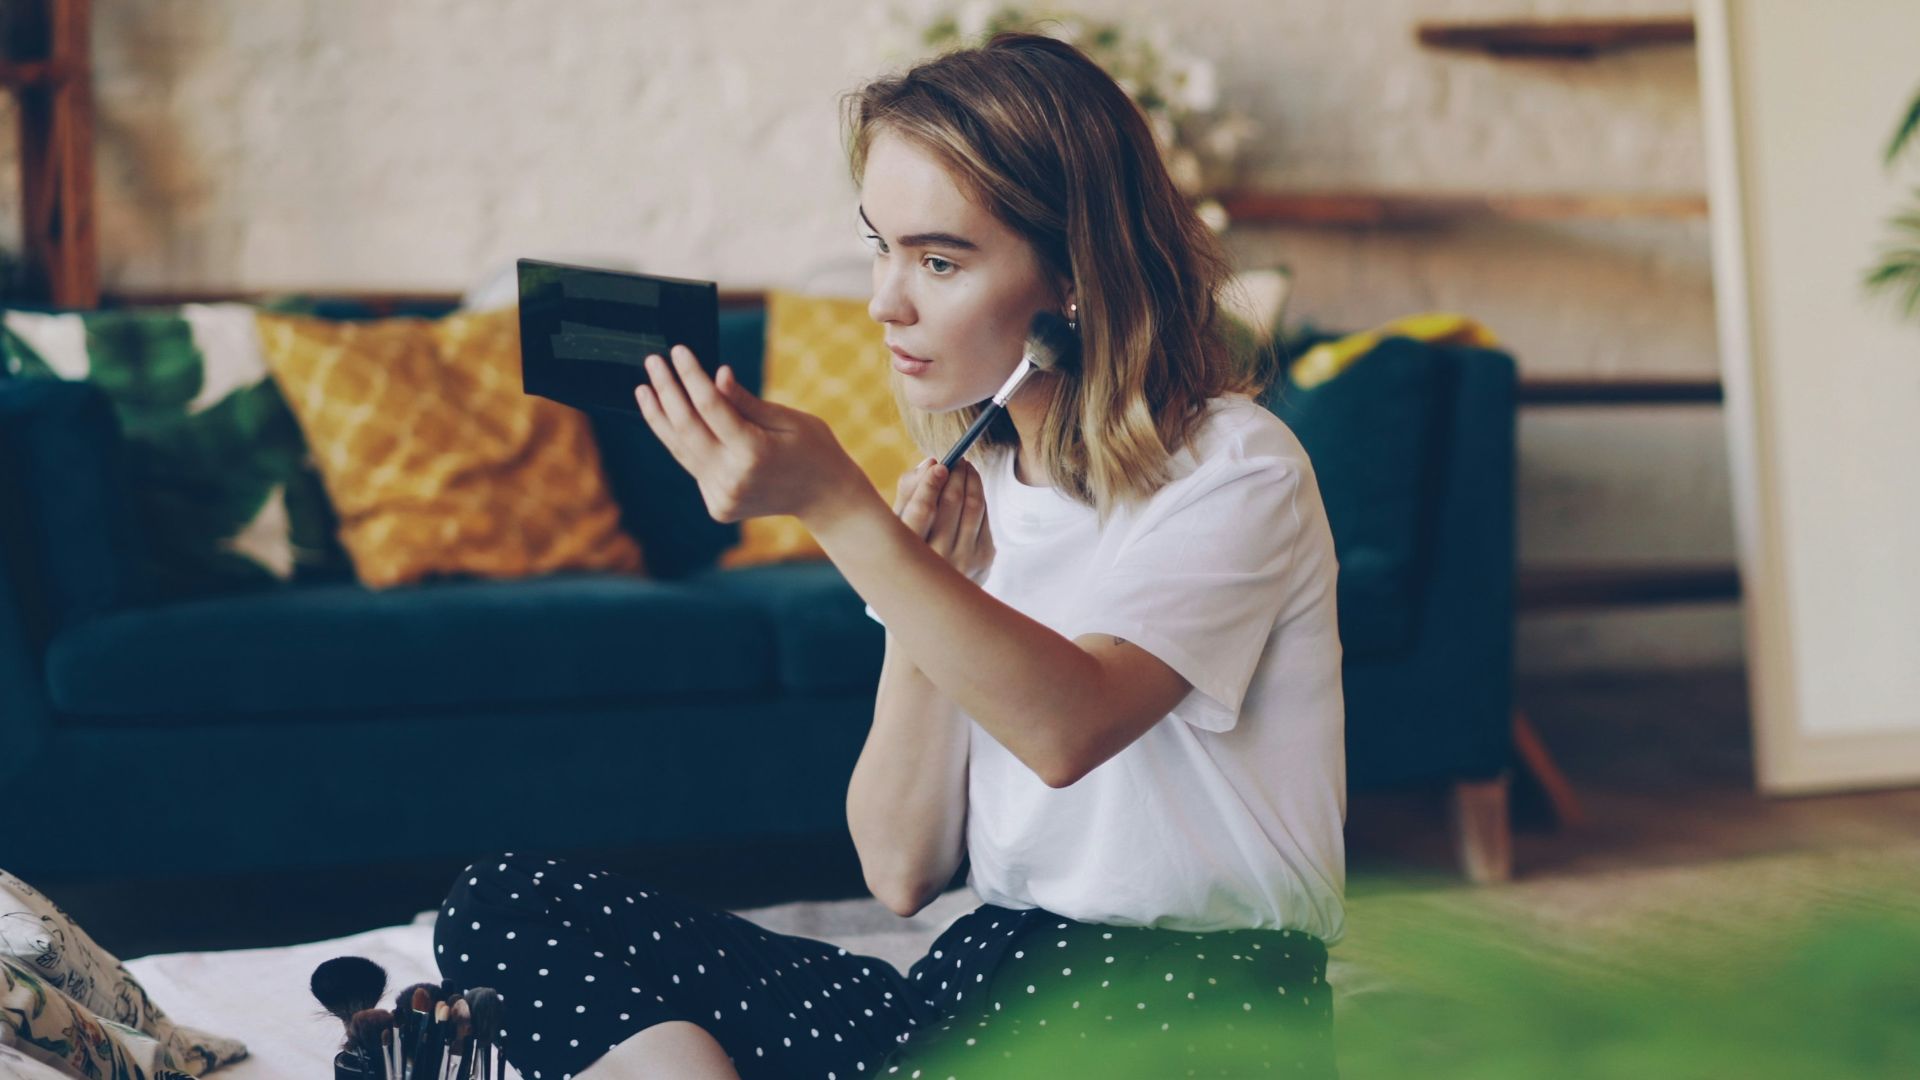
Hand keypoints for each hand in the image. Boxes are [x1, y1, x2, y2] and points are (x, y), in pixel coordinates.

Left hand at [634, 345, 860, 524]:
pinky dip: (680, 440)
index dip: (691, 375)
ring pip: (681, 449)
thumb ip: (746, 401)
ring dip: (660, 417)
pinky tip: (668, 417)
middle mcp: (733, 478)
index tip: (677, 350)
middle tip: (652, 362)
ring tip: (644, 389)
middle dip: (667, 391)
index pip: (710, 406)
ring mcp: (723, 496)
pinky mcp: (717, 505)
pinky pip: (692, 465)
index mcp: (755, 453)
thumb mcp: (788, 418)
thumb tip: (717, 375)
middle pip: (686, 427)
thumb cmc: (813, 448)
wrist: (824, 497)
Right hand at [894, 457, 993, 583]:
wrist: (935, 593)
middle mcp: (938, 560)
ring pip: (973, 506)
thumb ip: (908, 490)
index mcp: (910, 552)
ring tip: (965, 467)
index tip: (937, 463)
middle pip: (952, 503)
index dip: (931, 482)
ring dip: (971, 479)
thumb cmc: (910, 546)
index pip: (922, 509)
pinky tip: (972, 486)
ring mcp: (965, 562)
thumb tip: (930, 463)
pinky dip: (979, 496)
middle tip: (955, 459)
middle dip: (955, 474)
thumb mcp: (898, 523)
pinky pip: (984, 517)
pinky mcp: (984, 561)